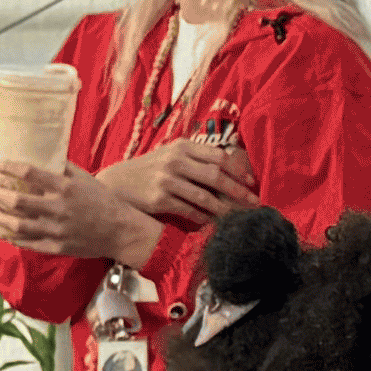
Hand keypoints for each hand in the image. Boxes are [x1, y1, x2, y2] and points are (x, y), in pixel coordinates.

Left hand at [0, 160, 163, 265]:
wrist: (120, 231)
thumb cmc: (103, 201)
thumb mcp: (85, 178)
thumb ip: (62, 168)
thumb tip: (43, 155)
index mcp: (65, 187)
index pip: (29, 174)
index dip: (7, 168)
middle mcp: (58, 209)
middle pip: (17, 201)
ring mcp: (56, 231)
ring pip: (17, 224)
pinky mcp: (55, 247)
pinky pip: (26, 243)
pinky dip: (10, 236)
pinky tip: (1, 228)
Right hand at [97, 135, 258, 227]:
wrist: (117, 184)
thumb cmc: (148, 171)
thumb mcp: (169, 156)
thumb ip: (193, 159)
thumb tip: (224, 168)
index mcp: (182, 147)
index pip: (218, 156)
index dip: (237, 170)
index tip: (251, 182)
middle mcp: (176, 160)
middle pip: (216, 175)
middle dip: (238, 191)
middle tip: (253, 203)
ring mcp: (167, 179)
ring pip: (205, 196)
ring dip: (224, 209)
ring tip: (237, 217)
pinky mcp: (160, 199)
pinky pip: (189, 210)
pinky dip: (203, 218)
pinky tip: (212, 223)